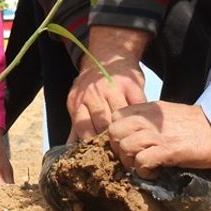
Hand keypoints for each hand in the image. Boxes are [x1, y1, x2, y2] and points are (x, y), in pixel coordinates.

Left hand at [66, 26, 148, 141]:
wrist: (109, 55)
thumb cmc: (92, 85)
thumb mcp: (78, 101)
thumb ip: (75, 127)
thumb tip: (68, 152)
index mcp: (78, 100)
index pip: (83, 128)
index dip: (92, 144)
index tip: (100, 155)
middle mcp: (93, 93)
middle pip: (102, 125)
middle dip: (110, 141)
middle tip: (118, 152)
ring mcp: (113, 88)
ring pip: (120, 118)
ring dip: (126, 131)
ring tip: (130, 142)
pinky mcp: (131, 85)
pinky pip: (136, 107)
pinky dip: (139, 119)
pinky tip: (141, 126)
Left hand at [107, 101, 210, 177]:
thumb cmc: (195, 125)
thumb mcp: (167, 116)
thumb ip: (149, 122)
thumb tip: (132, 138)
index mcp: (148, 110)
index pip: (115, 118)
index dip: (116, 135)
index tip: (128, 147)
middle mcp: (150, 120)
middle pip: (114, 132)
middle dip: (118, 150)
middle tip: (133, 160)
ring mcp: (158, 134)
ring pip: (125, 146)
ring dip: (130, 163)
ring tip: (144, 169)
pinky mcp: (169, 149)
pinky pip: (143, 161)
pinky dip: (144, 172)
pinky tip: (155, 175)